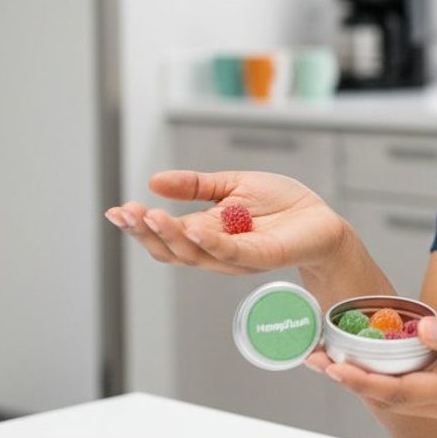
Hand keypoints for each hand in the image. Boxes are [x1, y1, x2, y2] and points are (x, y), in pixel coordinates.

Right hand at [105, 170, 350, 276]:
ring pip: (194, 254)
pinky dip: (208, 242)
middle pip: (171, 250)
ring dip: (170, 236)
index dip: (139, 226)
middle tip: (126, 214)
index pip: (165, 235)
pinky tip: (191, 228)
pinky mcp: (260, 256)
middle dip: (145, 232)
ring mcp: (237, 257)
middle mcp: (216, 249)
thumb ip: (195, 186)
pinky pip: (229, 251)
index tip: (115, 211)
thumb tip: (154, 181)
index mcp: (206, 233)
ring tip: (149, 217)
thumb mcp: (232, 185)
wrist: (321, 218)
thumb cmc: (282, 205)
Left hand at [305, 315, 436, 428]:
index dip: (360, 380)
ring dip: (363, 380)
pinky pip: (412, 395)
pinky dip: (386, 380)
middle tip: (314, 357)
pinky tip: (373, 362)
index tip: (331, 366)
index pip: (397, 390)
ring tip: (331, 358)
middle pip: (388, 398)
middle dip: (349, 379)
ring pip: (397, 398)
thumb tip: (421, 328)